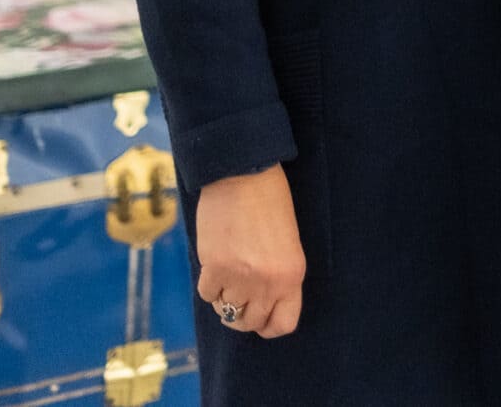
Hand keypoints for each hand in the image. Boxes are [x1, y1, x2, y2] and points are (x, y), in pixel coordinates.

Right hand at [194, 165, 305, 336]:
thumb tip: (260, 305)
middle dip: (242, 315)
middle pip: (250, 323)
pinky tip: (215, 263)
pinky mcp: (215, 267)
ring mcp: (241, 277)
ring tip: (227, 275)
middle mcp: (269, 282)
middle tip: (237, 297)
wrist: (245, 175)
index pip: (283, 324)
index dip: (268, 326)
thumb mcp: (288, 243)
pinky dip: (209, 285)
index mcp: (293, 275)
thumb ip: (278, 275)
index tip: (259, 318)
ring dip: (224, 298)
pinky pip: (207, 295)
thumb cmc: (270, 203)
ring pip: (226, 311)